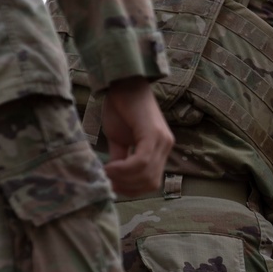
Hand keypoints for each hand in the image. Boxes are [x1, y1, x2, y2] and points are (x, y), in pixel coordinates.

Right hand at [101, 78, 173, 196]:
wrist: (123, 82)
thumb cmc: (121, 107)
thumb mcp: (119, 139)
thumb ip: (121, 159)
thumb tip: (114, 179)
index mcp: (160, 149)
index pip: (151, 182)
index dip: (131, 190)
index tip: (111, 187)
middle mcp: (166, 146)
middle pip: (150, 183)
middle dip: (126, 187)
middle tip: (107, 181)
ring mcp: (162, 140)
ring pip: (146, 175)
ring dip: (123, 179)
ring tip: (106, 173)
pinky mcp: (153, 133)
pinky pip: (142, 162)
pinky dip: (125, 169)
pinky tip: (110, 167)